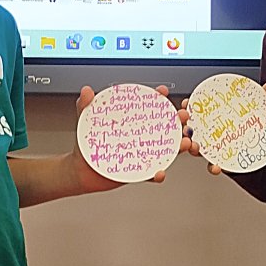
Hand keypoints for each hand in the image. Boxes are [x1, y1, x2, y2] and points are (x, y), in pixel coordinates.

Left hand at [70, 84, 186, 192]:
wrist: (81, 172)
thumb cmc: (86, 145)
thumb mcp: (85, 122)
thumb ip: (84, 106)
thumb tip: (86, 90)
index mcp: (131, 122)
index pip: (148, 107)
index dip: (158, 98)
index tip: (163, 91)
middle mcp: (140, 137)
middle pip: (165, 126)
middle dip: (178, 120)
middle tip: (183, 115)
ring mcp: (142, 155)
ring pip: (166, 150)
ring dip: (179, 146)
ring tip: (185, 143)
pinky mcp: (138, 173)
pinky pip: (151, 175)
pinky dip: (157, 175)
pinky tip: (160, 173)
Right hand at [180, 80, 265, 174]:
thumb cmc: (259, 128)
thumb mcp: (262, 110)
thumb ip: (264, 99)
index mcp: (217, 118)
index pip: (199, 111)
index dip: (190, 107)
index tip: (186, 103)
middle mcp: (213, 134)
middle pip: (192, 130)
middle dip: (185, 127)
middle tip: (186, 124)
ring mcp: (216, 150)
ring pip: (198, 149)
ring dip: (193, 148)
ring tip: (195, 146)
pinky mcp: (223, 164)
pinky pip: (213, 167)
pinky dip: (213, 168)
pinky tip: (216, 167)